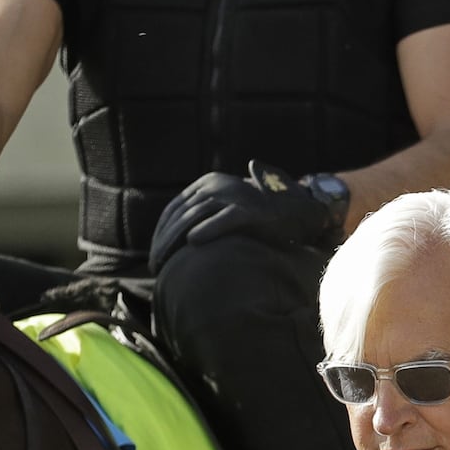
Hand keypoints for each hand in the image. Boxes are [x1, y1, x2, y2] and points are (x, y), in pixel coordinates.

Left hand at [149, 162, 333, 272]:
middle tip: (155, 266)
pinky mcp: (252, 209)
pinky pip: (226, 218)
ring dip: (176, 241)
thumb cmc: (254, 221)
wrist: (296, 213)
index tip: (154, 258)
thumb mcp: (223, 213)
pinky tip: (193, 242)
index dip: (160, 234)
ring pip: (196, 216)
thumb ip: (200, 219)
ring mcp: (235, 194)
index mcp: (207, 183)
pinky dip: (209, 228)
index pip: (174, 209)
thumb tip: (173, 243)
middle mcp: (217, 184)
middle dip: (164, 242)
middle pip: (181, 214)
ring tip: (166, 264)